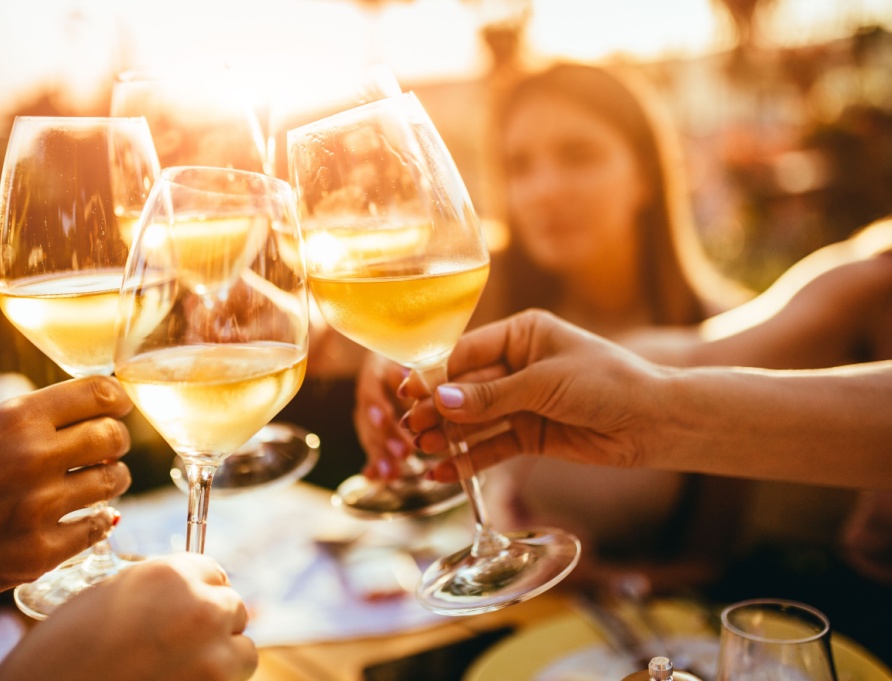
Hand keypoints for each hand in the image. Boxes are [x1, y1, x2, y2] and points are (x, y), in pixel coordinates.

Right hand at [0, 376, 132, 590]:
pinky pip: (98, 526)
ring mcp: (37, 507)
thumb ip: (35, 417)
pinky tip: (87, 516)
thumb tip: (105, 404)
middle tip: (105, 449)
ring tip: (97, 480)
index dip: (115, 399)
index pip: (99, 393)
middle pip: (113, 436)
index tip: (117, 407)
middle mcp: (31, 458)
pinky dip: (98, 521)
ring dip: (112, 479)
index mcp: (16, 419)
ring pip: (114, 480)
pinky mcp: (39, 552)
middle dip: (114, 441)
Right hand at [0, 553, 257, 680]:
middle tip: (178, 644)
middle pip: (232, 607)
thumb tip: (191, 591)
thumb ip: (160, 589)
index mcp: (172, 574)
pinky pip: (233, 679)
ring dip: (222, 657)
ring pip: (243, 648)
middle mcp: (200, 606)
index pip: (214, 573)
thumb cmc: (64, 651)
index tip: (184, 609)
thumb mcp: (113, 595)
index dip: (198, 593)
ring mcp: (212, 652)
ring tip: (182, 668)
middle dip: (211, 624)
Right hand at [353, 352, 412, 480]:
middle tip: (403, 453)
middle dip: (385, 437)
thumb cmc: (413, 353)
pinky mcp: (375, 428)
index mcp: (376, 372)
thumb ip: (417, 369)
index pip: (372, 390)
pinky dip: (375, 464)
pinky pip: (373, 447)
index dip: (377, 405)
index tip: (385, 417)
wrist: (398, 350)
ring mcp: (369, 412)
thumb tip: (413, 376)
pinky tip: (376, 478)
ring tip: (392, 474)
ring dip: (381, 455)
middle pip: (370, 418)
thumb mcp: (414, 355)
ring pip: (371, 435)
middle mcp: (368, 393)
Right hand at [399, 309, 660, 480]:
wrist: (654, 422)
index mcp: (523, 334)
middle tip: (410, 427)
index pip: (468, 351)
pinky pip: (492, 446)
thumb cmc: (607, 383)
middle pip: (467, 387)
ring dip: (448, 434)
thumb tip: (441, 400)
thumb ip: (491, 395)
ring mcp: (523, 401)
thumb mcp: (545, 383)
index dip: (437, 373)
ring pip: (476, 419)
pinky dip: (470, 458)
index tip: (408, 391)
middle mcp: (519, 365)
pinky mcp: (531, 434)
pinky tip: (444, 471)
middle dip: (439, 408)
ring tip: (420, 450)